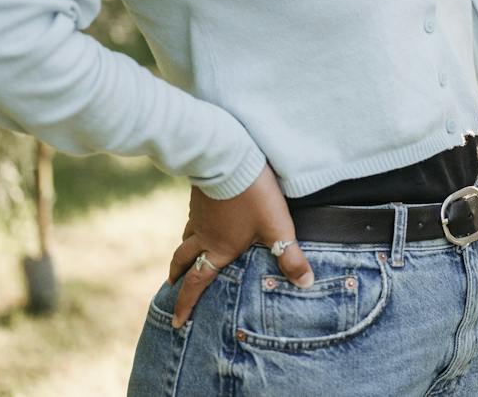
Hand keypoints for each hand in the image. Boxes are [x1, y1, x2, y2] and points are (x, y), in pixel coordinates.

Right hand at [165, 163, 311, 328]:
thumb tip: (305, 284)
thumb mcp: (277, 226)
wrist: (227, 156)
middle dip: (178, 276)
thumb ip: (290, 256)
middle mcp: (203, 235)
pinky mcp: (200, 195)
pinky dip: (193, 225)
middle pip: (184, 260)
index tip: (177, 322)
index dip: (186, 303)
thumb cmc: (253, 196)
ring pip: (186, 236)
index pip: (198, 282)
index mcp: (219, 248)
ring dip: (183, 249)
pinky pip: (193, 216)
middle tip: (172, 286)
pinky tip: (202, 218)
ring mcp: (199, 213)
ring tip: (185, 255)